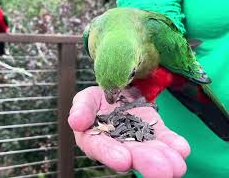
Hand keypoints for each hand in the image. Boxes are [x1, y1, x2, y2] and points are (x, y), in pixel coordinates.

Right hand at [68, 86, 189, 177]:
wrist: (119, 89)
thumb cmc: (98, 98)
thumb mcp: (86, 98)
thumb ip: (81, 109)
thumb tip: (76, 122)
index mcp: (95, 138)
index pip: (100, 147)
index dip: (110, 154)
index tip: (123, 161)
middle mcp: (118, 144)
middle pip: (130, 154)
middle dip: (144, 161)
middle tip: (161, 171)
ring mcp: (139, 139)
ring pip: (150, 151)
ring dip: (164, 158)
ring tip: (176, 166)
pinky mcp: (155, 132)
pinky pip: (164, 139)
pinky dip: (173, 145)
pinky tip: (182, 149)